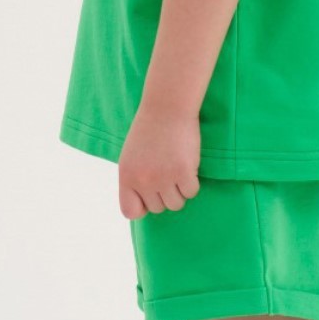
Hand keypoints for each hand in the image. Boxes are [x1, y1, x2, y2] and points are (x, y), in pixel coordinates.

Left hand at [118, 103, 200, 218]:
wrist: (166, 107)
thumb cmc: (149, 131)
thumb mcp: (131, 157)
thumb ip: (134, 181)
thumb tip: (143, 208)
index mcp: (126, 177)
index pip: (130, 212)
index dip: (143, 206)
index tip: (150, 194)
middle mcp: (143, 181)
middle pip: (158, 208)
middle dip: (165, 194)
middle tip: (168, 172)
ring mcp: (163, 178)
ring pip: (176, 204)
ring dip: (180, 190)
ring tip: (177, 169)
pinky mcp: (183, 172)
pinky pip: (191, 192)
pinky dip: (192, 182)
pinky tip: (188, 165)